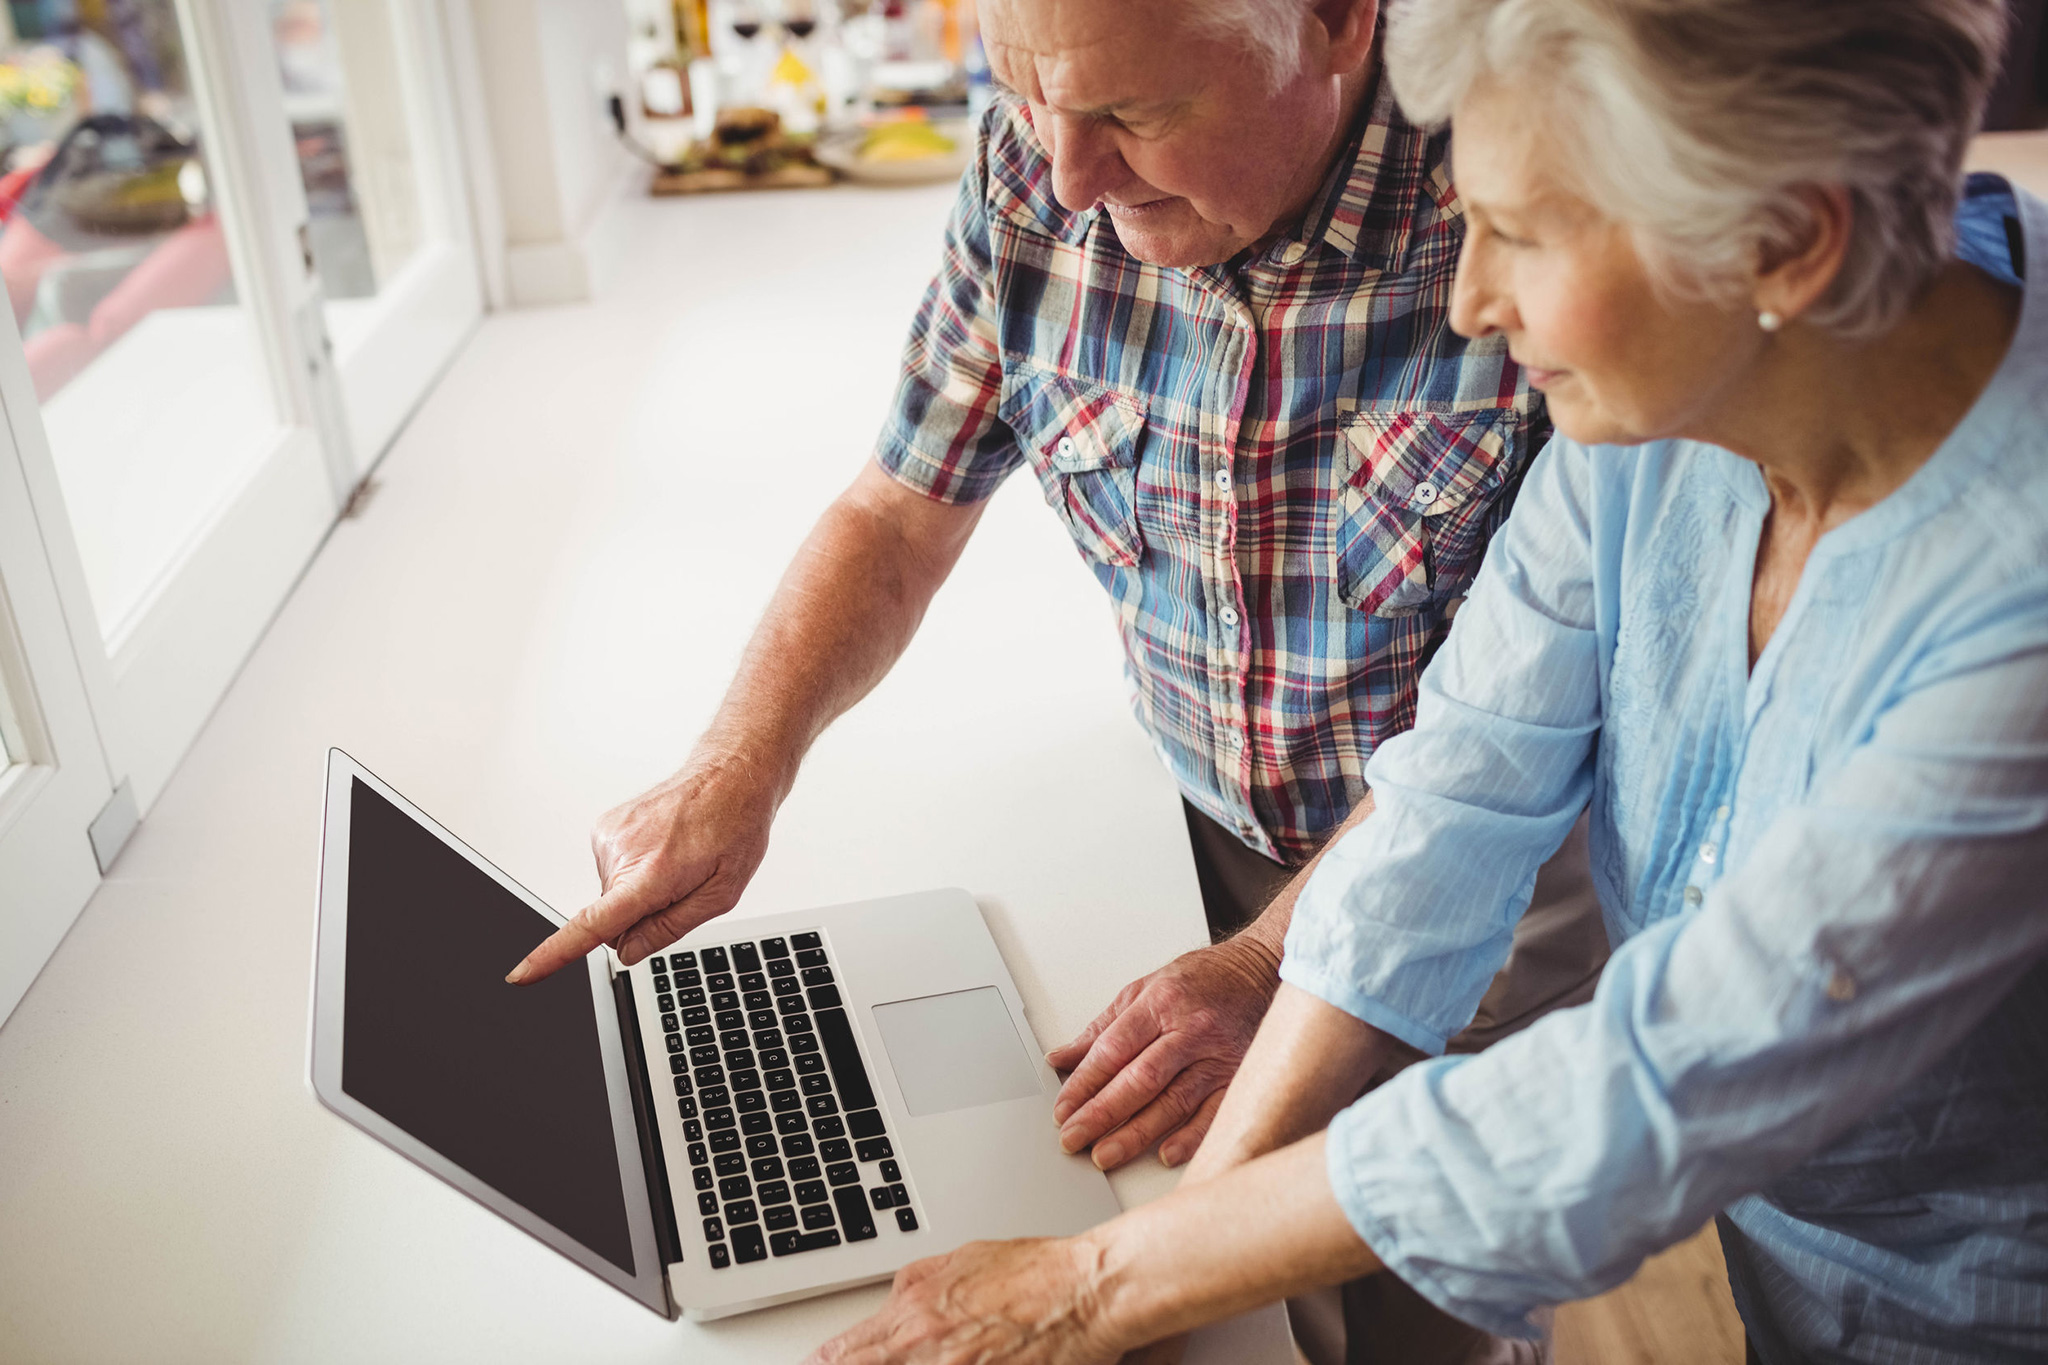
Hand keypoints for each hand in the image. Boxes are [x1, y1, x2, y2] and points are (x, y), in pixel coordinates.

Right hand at [505, 748, 780, 982]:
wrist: (729, 775)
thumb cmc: (733, 827)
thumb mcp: (721, 894)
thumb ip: (669, 929)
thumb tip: (626, 953)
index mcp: (650, 873)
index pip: (591, 925)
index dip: (552, 955)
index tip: (522, 975)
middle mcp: (621, 851)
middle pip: (610, 917)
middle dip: (640, 915)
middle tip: (681, 884)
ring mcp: (608, 835)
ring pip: (611, 894)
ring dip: (639, 888)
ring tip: (675, 859)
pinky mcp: (604, 826)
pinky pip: (612, 870)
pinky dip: (633, 869)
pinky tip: (661, 848)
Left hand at [806, 1237, 1122, 1364]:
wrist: (1086, 1291)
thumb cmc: (1037, 1275)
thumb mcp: (963, 1258)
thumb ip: (918, 1283)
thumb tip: (893, 1298)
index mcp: (912, 1312)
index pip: (846, 1354)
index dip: (829, 1363)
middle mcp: (922, 1348)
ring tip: (916, 1358)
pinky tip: (952, 1364)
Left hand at [1046, 935, 1281, 1170]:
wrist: (1258, 973)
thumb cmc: (1200, 980)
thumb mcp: (1143, 990)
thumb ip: (1102, 1028)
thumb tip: (1061, 1058)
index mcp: (1161, 1004)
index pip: (1114, 1050)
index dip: (1084, 1083)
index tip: (1063, 1109)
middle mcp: (1191, 1031)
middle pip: (1140, 1080)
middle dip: (1102, 1113)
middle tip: (1073, 1138)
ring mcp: (1219, 1056)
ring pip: (1173, 1102)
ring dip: (1136, 1134)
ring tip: (1105, 1154)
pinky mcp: (1240, 1076)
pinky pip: (1214, 1114)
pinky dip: (1190, 1137)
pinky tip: (1165, 1154)